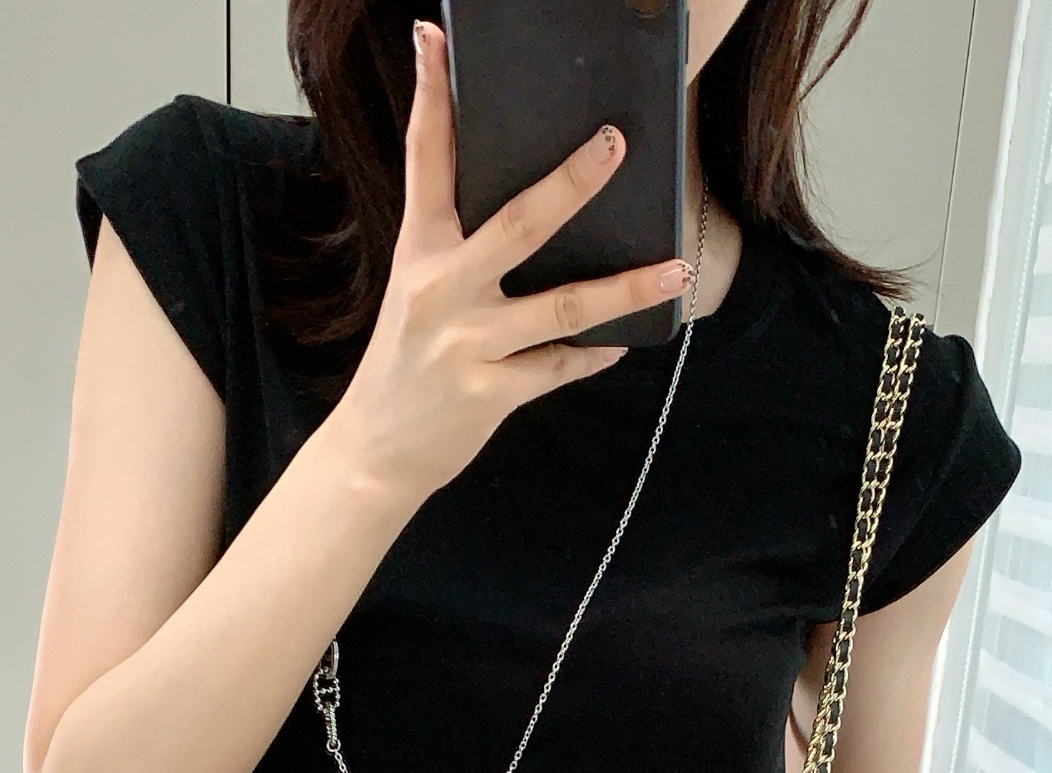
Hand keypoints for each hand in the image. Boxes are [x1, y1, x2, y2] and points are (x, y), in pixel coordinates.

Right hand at [331, 18, 690, 503]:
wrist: (376, 451)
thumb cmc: (406, 361)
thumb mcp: (417, 288)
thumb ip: (458, 244)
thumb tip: (528, 202)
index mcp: (420, 250)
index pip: (427, 159)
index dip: (432, 95)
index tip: (434, 38)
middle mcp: (443, 289)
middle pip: (519, 223)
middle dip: (572, 182)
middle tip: (615, 144)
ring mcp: (468, 343)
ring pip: (562, 305)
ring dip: (626, 288)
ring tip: (675, 269)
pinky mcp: (489, 393)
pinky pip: (558, 366)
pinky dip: (593, 355)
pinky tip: (622, 344)